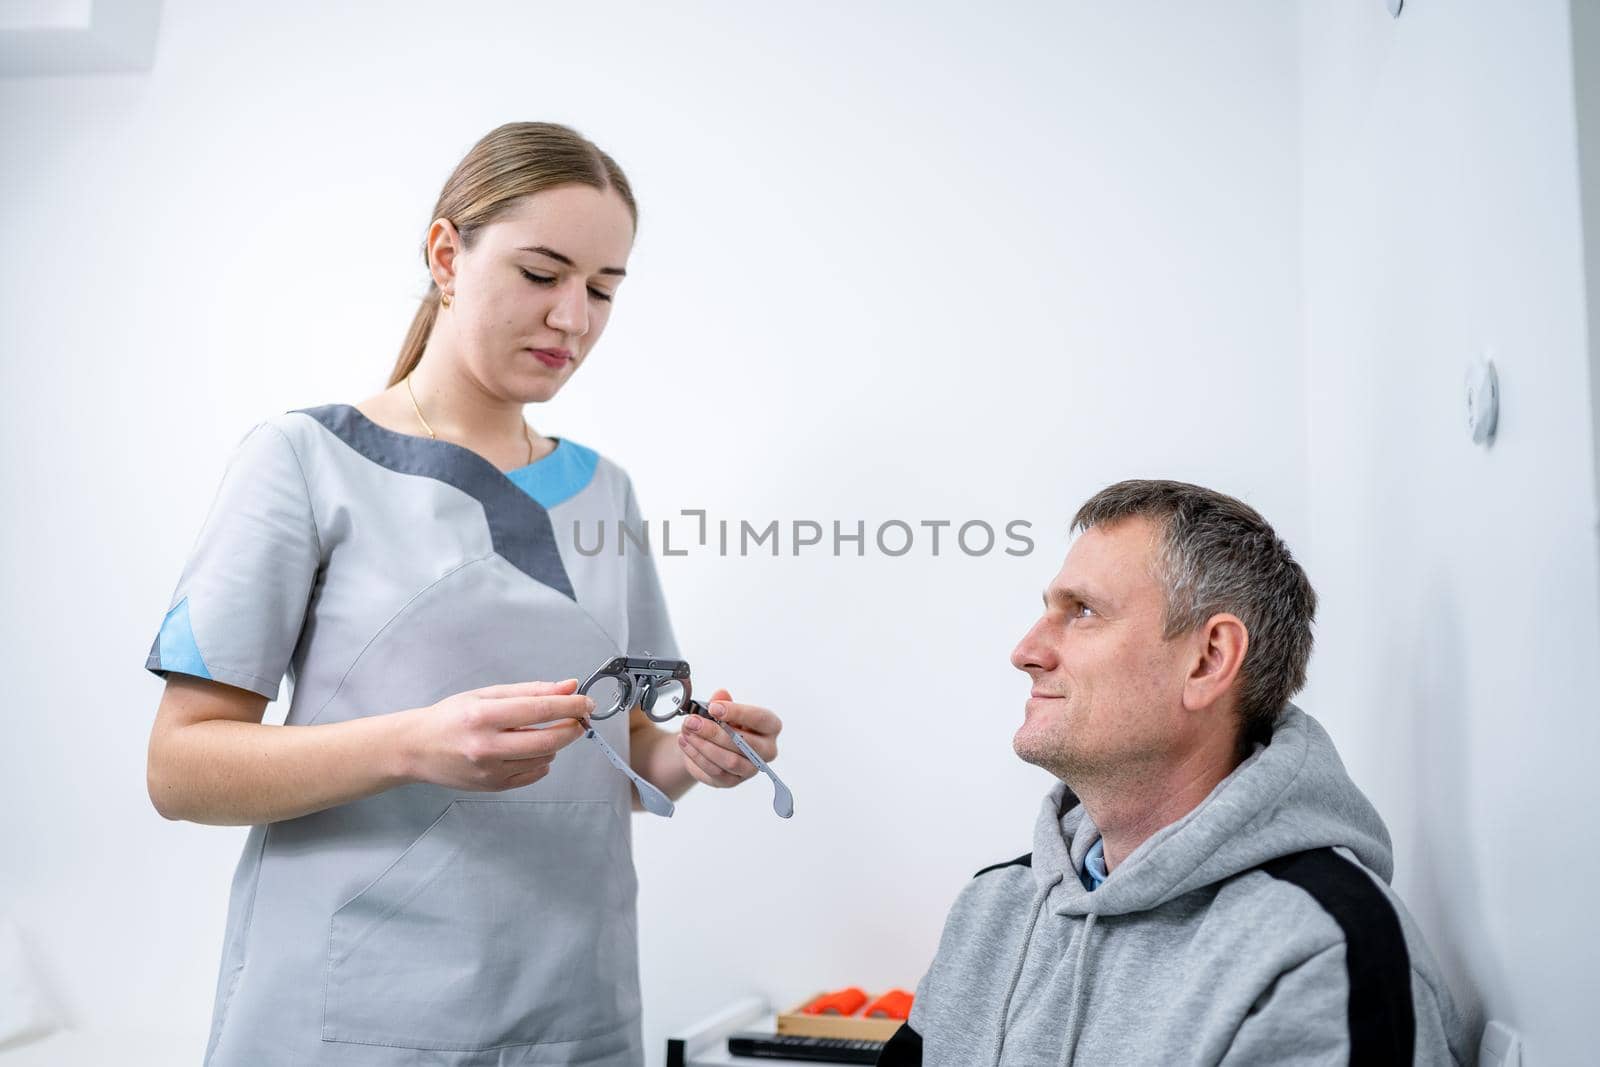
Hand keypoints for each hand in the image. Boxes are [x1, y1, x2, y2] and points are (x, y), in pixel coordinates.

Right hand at [399, 679, 590, 791]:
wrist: (417, 748)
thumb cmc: (450, 717)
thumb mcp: (487, 694)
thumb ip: (530, 691)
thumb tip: (568, 687)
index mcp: (483, 716)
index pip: (540, 710)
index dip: (571, 705)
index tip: (587, 701)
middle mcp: (486, 746)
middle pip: (548, 740)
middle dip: (572, 728)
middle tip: (579, 719)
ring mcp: (490, 770)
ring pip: (544, 758)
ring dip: (555, 743)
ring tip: (539, 731)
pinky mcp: (493, 786)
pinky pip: (533, 774)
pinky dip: (542, 760)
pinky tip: (529, 748)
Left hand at [677, 689, 781, 788]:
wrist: (713, 743)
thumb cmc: (725, 723)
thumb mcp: (723, 708)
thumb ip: (723, 701)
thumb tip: (720, 695)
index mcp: (770, 726)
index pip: (759, 719)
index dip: (736, 712)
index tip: (713, 707)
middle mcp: (767, 750)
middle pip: (743, 743)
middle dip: (714, 731)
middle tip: (693, 721)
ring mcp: (751, 769)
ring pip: (730, 761)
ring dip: (704, 745)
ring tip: (687, 732)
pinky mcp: (733, 782)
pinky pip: (716, 772)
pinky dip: (697, 757)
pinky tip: (686, 743)